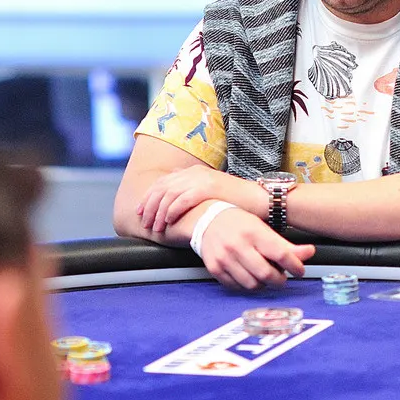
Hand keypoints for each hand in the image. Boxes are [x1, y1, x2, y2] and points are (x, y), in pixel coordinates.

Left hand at [137, 166, 264, 232]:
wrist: (259, 200)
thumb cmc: (236, 203)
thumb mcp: (211, 195)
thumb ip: (193, 196)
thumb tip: (176, 207)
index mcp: (193, 173)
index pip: (162, 183)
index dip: (148, 198)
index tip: (141, 212)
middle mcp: (194, 173)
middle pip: (162, 188)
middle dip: (149, 206)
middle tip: (144, 222)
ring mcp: (201, 179)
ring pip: (169, 195)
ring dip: (159, 212)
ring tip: (155, 227)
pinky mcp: (208, 187)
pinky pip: (182, 199)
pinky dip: (172, 211)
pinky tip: (168, 221)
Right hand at [198, 207, 315, 289]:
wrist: (206, 219)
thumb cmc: (238, 223)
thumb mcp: (263, 228)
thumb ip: (285, 244)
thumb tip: (309, 253)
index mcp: (253, 232)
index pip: (281, 254)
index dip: (295, 266)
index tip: (299, 270)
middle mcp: (238, 245)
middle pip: (267, 274)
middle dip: (280, 280)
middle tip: (282, 277)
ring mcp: (224, 258)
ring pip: (252, 285)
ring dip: (264, 284)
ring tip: (265, 275)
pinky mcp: (215, 269)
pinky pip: (237, 287)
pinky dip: (247, 285)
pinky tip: (250, 276)